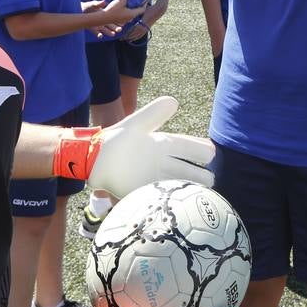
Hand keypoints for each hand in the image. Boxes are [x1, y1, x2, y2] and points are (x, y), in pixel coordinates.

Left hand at [88, 96, 214, 195]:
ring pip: (176, 183)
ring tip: (203, 194)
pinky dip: (171, 198)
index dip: (198, 148)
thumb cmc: (115, 140)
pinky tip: (181, 205)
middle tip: (212, 178)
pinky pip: (161, 196)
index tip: (212, 152)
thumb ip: (154, 114)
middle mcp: (160, 163)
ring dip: (188, 188)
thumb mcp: (135, 125)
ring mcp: (152, 178)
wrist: (93, 159)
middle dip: (199, 173)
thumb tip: (174, 101)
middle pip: (185, 168)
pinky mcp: (143, 192)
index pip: (185, 146)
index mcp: (161, 145)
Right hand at [98, 0, 147, 30]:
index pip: (142, 9)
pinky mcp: (120, 20)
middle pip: (137, 11)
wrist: (103, 17)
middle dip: (137, 4)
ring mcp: (125, 20)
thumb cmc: (113, 9)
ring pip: (131, 12)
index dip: (144, 3)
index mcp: (132, 14)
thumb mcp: (121, 0)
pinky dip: (127, 9)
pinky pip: (127, 14)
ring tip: (129, 0)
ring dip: (131, 7)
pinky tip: (123, 5)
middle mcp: (130, 18)